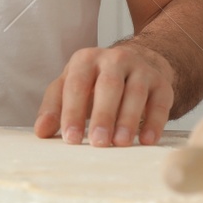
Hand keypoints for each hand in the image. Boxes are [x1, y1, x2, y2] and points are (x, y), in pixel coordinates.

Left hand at [35, 44, 175, 147]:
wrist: (137, 63)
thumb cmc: (95, 82)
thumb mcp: (71, 86)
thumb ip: (54, 107)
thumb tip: (41, 133)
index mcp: (86, 60)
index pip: (76, 85)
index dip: (72, 112)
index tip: (71, 139)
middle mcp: (114, 59)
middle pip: (108, 86)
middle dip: (103, 115)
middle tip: (98, 142)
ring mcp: (140, 69)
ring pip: (135, 92)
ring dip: (128, 119)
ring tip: (121, 143)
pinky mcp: (161, 83)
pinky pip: (160, 102)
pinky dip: (155, 121)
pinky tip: (147, 140)